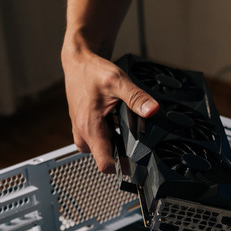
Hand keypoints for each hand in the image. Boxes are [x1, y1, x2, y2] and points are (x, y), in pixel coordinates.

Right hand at [61, 47, 158, 172]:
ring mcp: (81, 131)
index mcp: (89, 127)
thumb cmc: (93, 71)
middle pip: (105, 158)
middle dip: (121, 152)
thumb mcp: (118, 81)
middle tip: (134, 136)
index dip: (122, 168)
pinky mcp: (83, 128)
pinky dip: (109, 135)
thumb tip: (152, 110)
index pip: (105, 164)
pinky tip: (116, 122)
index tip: (137, 165)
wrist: (78, 62)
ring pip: (101, 150)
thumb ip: (136, 98)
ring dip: (115, 143)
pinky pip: (98, 141)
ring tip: (123, 125)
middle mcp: (83, 133)